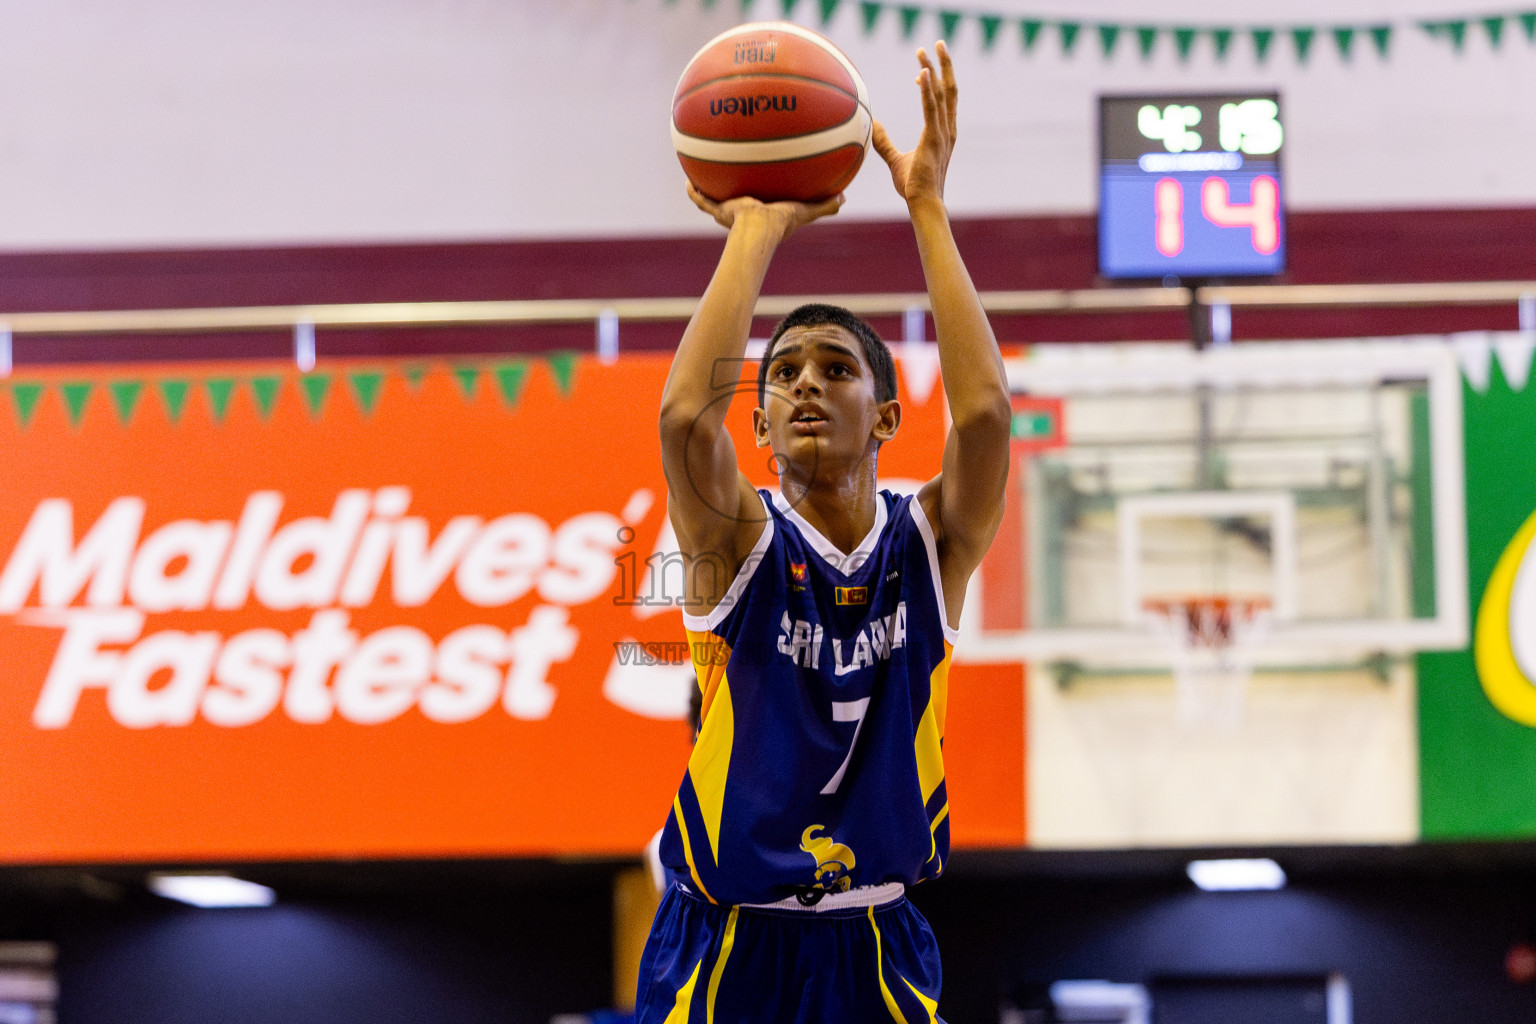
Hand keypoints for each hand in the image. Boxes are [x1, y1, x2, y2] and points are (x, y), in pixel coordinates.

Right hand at [686, 183, 843, 237]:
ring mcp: (728, 212)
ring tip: (702, 175)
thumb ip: (824, 206)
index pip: (761, 204)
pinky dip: (694, 193)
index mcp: (762, 214)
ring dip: (709, 191)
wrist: (758, 228)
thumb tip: (844, 198)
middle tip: (730, 178)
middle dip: (733, 193)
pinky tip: (687, 181)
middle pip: (736, 202)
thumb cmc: (781, 223)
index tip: (762, 187)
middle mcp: (743, 213)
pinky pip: (703, 200)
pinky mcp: (718, 210)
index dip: (762, 197)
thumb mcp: (805, 210)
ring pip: (715, 201)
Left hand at [872, 40, 956, 203]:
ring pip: (943, 93)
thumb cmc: (912, 187)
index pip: (943, 100)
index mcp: (943, 134)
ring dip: (935, 68)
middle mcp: (947, 130)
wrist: (922, 203)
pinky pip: (931, 109)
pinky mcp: (934, 139)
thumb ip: (884, 142)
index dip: (936, 82)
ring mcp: (943, 134)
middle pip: (950, 89)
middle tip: (937, 43)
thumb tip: (871, 127)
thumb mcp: (895, 160)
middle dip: (945, 64)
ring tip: (926, 49)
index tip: (923, 69)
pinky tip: (922, 73)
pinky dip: (928, 89)